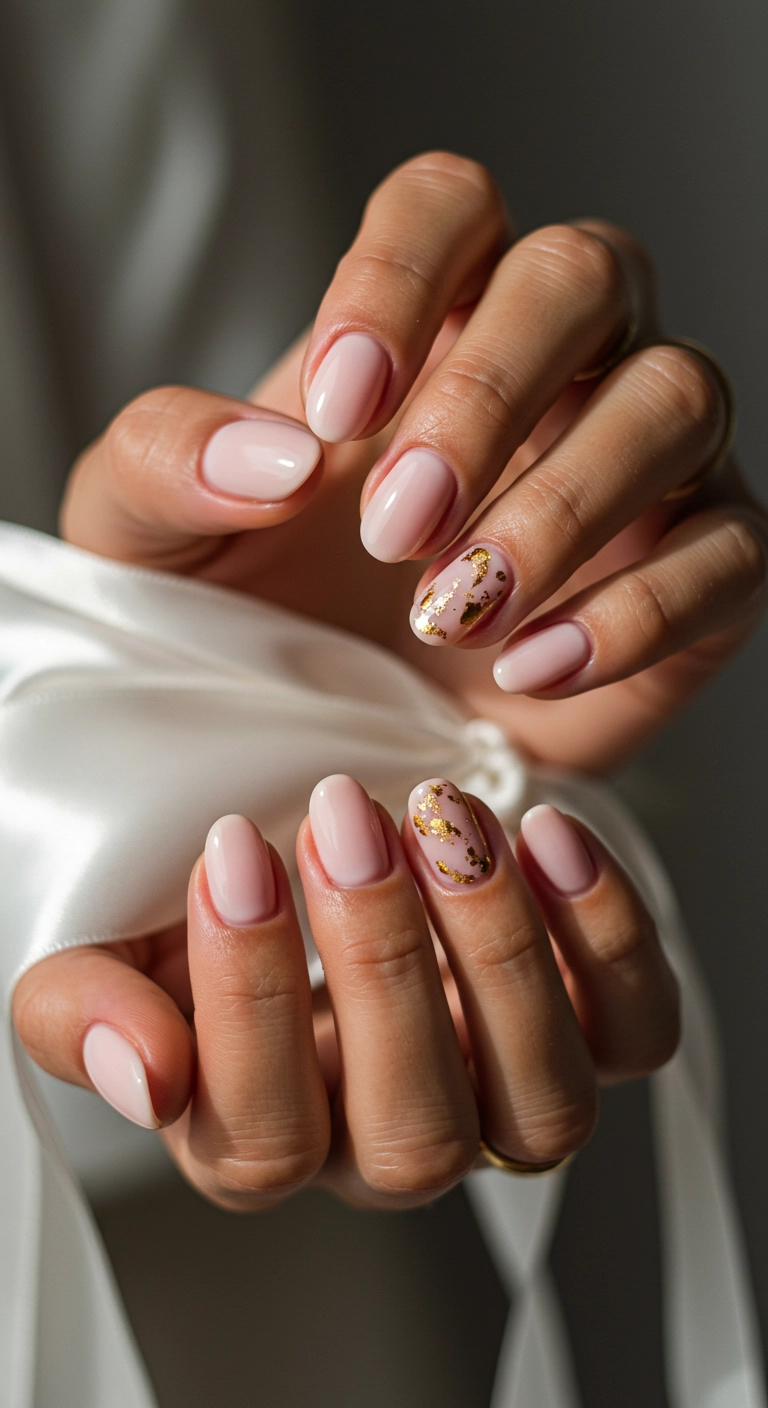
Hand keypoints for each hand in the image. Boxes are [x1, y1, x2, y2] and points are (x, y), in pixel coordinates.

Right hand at [14, 777, 678, 1209]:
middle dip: (381, 966)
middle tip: (345, 819)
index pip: (262, 1139)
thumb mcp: (117, 935)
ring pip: (542, 1107)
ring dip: (497, 952)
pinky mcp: (592, 1032)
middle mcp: (392, 1143)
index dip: (250, 999)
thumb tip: (141, 1070)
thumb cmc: (230, 889)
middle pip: (413, 1137)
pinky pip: (636, 1032)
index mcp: (262, 1138)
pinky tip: (547, 835)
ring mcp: (502, 1095)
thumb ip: (87, 1004)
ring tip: (446, 820)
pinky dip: (609, 937)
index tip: (237, 847)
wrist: (322, 830)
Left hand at [61, 154, 766, 772]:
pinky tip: (526, 672)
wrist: (339, 740)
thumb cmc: (258, 611)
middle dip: (490, 396)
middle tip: (395, 529)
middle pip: (587, 272)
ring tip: (453, 615)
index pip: (451, 204)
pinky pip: (729, 552)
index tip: (337, 410)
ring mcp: (647, 462)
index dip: (400, 280)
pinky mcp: (704, 570)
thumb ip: (169, 460)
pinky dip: (635, 615)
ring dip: (564, 505)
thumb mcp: (153, 535)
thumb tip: (277, 454)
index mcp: (432, 315)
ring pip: (680, 397)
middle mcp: (561, 361)